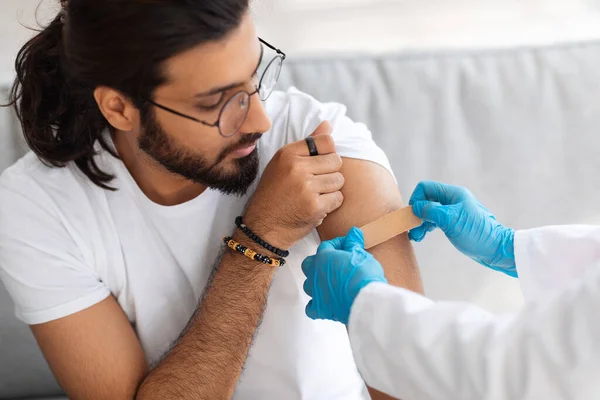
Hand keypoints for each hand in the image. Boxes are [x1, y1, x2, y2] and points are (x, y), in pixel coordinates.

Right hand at [244, 121, 344, 249]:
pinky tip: (315, 207)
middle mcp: (296, 167)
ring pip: (339, 180)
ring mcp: (306, 187)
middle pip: (336, 161)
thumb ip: (307, 144)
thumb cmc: (274, 195)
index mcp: (287, 154)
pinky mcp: (314, 206)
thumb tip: (328, 124)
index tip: (318, 165)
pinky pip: (337, 198)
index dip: (327, 154)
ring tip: (314, 195)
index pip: (326, 141)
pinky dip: (330, 205)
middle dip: (330, 173)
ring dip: (331, 190)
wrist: (263, 228)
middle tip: (316, 184)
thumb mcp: (283, 165)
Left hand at [302, 227, 386, 323]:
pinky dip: (316, 305)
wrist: (364, 300)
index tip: (346, 246)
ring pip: (308, 284)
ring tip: (330, 282)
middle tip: (334, 263)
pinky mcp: (319, 308)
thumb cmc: (362, 276)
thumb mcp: (360, 254)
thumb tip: (353, 233)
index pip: (327, 246)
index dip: (337, 244)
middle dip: (319, 262)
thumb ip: (354, 243)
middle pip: (309, 264)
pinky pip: (311, 307)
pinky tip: (326, 302)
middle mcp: (315, 273)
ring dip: (317, 282)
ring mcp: (315, 291)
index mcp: (324, 257)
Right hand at [409, 181, 516, 276]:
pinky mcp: (453, 223)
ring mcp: (453, 212)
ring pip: (429, 212)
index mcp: (453, 194)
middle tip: (411, 229)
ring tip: (415, 236)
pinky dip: (427, 227)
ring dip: (420, 222)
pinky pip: (435, 221)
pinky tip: (421, 236)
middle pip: (426, 200)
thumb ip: (431, 211)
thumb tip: (416, 207)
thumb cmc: (475, 233)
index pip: (426, 187)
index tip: (413, 215)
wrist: (495, 249)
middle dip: (416, 213)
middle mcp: (452, 200)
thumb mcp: (450, 220)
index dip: (416, 199)